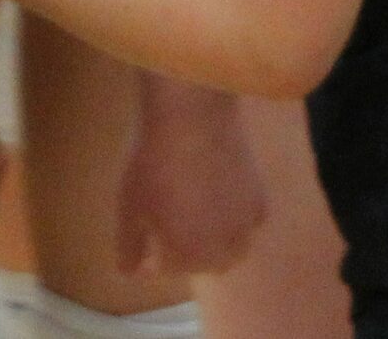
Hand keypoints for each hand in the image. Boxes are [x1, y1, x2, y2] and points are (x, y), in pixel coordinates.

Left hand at [119, 80, 265, 276]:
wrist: (193, 115)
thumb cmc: (154, 163)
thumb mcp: (129, 209)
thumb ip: (130, 247)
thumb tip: (132, 271)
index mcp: (188, 251)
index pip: (171, 270)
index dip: (153, 259)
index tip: (144, 242)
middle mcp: (224, 243)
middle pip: (211, 265)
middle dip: (192, 257)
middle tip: (170, 234)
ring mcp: (246, 219)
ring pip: (237, 247)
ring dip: (219, 243)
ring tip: (197, 220)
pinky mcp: (259, 192)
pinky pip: (252, 221)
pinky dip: (238, 221)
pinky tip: (222, 201)